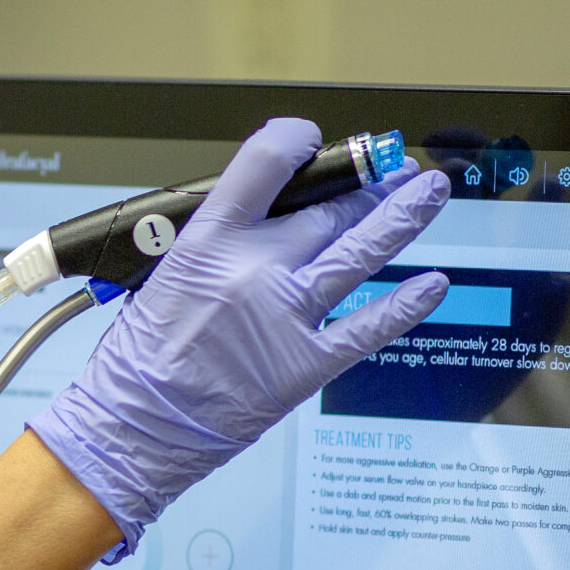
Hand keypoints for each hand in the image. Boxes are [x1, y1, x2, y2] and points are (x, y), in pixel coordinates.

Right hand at [30, 117, 450, 556]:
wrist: (135, 428)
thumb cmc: (138, 361)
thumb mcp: (161, 275)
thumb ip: (215, 244)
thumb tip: (261, 223)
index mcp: (208, 241)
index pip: (266, 163)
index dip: (299, 140)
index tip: (313, 141)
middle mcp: (255, 269)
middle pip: (329, 207)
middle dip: (368, 182)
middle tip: (392, 170)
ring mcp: (286, 316)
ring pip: (362, 251)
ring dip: (403, 216)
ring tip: (430, 192)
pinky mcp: (307, 364)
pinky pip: (370, 327)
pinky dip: (406, 305)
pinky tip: (433, 285)